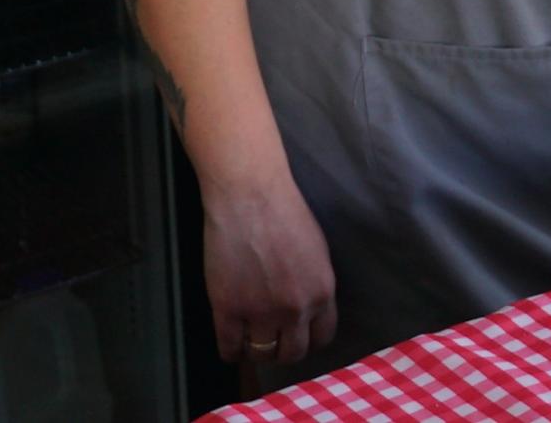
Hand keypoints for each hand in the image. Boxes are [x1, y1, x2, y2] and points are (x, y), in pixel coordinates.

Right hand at [205, 178, 337, 366]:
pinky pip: (230, 348)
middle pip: (292, 353)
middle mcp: (295, 309)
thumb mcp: (317, 252)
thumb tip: (309, 309)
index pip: (322, 337)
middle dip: (283, 350)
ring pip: (262, 354)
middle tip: (273, 341)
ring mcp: (261, 312)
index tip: (299, 337)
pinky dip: (231, 351)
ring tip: (252, 342)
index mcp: (322, 292)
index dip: (309, 340)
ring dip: (257, 352)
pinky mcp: (228, 309)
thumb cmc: (286, 214)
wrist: (251, 197)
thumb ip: (315, 285)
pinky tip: (232, 344)